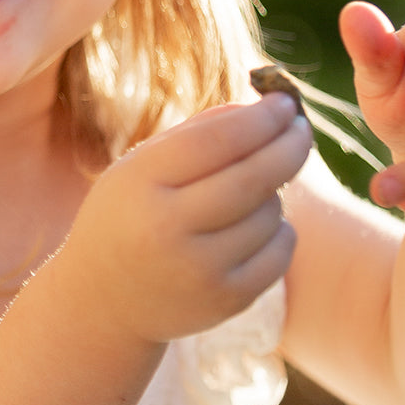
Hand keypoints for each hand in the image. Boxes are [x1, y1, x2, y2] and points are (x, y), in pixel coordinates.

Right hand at [56, 92, 310, 345]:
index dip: (261, 118)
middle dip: (289, 145)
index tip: (285, 104)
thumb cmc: (130, 216)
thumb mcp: (140, 167)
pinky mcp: (225, 300)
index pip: (217, 140)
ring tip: (252, 192)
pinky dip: (280, 232)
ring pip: (270, 213)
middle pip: (253, 177)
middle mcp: (167, 228)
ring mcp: (198, 270)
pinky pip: (280, 253)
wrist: (102, 300)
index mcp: (141, 183)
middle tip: (302, 128)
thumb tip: (264, 110)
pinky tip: (258, 227)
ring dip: (275, 193)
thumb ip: (197, 132)